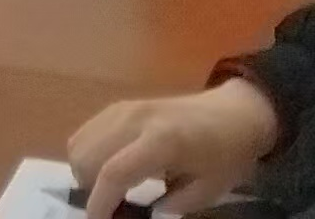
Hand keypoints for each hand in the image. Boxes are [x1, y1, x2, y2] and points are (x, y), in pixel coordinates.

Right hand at [67, 78, 277, 216]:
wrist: (234, 113)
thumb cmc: (226, 155)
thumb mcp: (207, 191)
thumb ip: (170, 207)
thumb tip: (136, 216)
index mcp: (163, 140)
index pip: (114, 173)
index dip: (99, 203)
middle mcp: (136, 119)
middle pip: (88, 157)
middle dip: (90, 190)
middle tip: (110, 208)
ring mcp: (125, 108)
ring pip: (79, 143)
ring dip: (85, 172)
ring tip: (109, 189)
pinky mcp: (120, 106)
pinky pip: (87, 132)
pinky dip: (88, 154)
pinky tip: (109, 168)